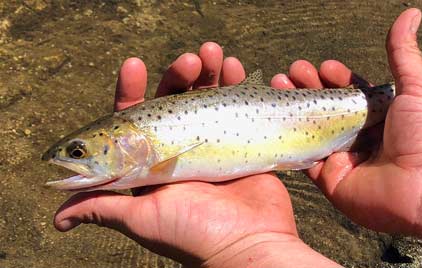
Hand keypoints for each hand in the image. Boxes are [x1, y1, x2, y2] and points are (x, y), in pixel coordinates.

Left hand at [53, 42, 338, 266]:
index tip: (134, 66)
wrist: (248, 245)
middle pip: (174, 101)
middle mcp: (180, 150)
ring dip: (208, 71)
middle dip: (177, 75)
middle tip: (189, 60)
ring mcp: (213, 144)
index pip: (135, 120)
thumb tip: (58, 218)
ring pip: (206, 98)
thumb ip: (102, 208)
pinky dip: (236, 83)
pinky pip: (238, 106)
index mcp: (153, 164)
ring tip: (213, 54)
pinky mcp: (242, 142)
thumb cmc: (192, 234)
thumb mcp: (141, 219)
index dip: (131, 91)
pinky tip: (234, 66)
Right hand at [272, 8, 421, 247]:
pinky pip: (304, 158)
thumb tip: (409, 14)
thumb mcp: (415, 88)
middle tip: (291, 72)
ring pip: (310, 129)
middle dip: (307, 88)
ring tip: (278, 85)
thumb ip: (402, 54)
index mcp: (377, 115)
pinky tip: (276, 121)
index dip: (334, 78)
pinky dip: (289, 141)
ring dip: (293, 109)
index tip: (324, 67)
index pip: (348, 93)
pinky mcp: (329, 177)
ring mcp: (342, 156)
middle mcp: (358, 135)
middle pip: (325, 108)